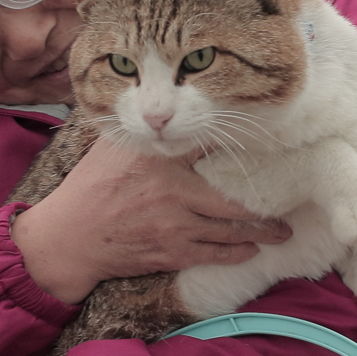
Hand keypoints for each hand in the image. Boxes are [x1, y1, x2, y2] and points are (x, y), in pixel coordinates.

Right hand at [11, 135, 291, 303]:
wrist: (69, 237)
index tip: (263, 138)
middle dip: (263, 207)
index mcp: (158, 160)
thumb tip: (160, 100)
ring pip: (228, 232)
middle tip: (287, 204)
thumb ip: (141, 126)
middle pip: (231, 200)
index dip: (236, 140)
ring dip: (259, 233)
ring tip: (279, 231)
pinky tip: (250, 249)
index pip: (207, 143)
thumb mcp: (111, 144)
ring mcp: (173, 227)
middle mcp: (172, 193)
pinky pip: (213, 255)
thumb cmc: (89, 186)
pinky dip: (235, 252)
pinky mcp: (170, 253)